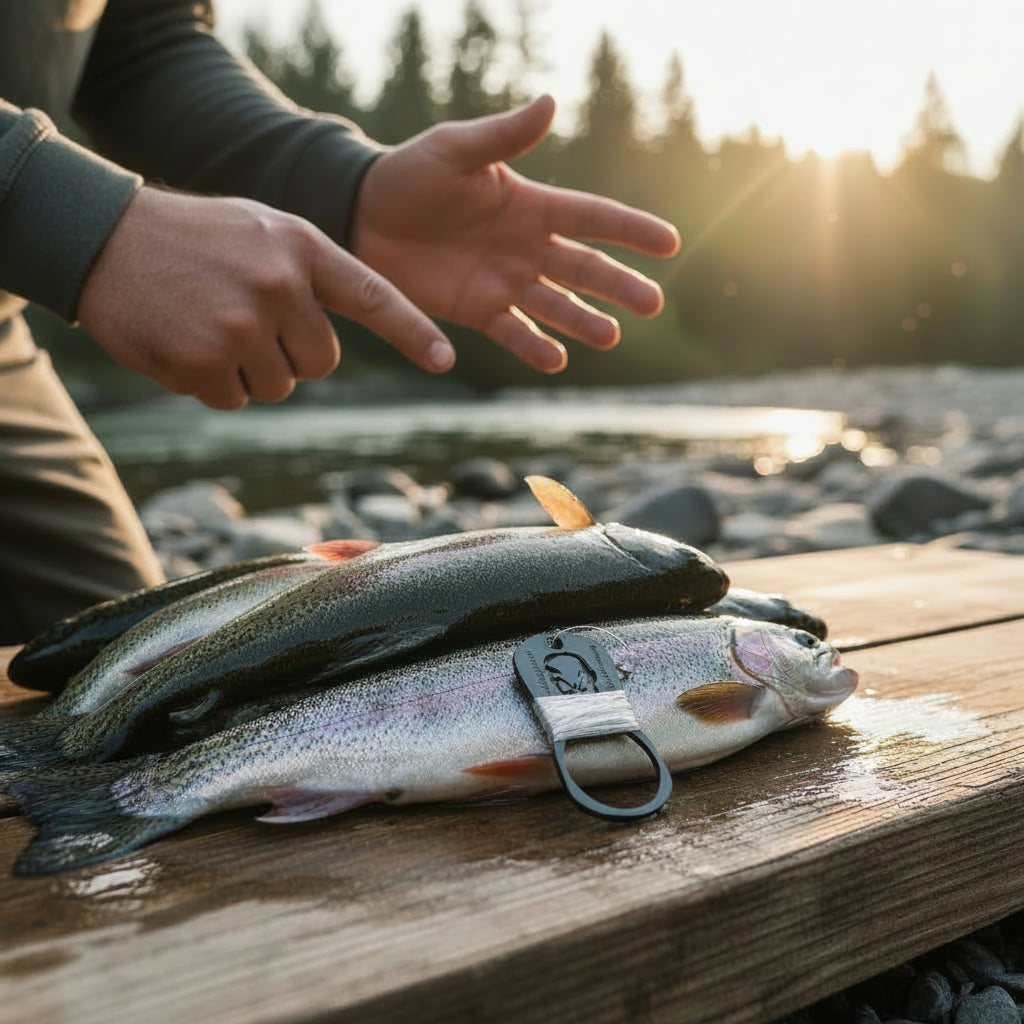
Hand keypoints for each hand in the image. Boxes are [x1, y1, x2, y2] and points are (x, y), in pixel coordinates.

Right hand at [77, 187, 454, 408]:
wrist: (103, 236)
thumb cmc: (193, 238)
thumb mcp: (261, 231)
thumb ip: (307, 273)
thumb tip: (335, 341)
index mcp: (300, 247)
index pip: (372, 295)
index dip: (412, 331)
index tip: (444, 361)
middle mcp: (279, 284)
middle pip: (320, 363)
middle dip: (291, 356)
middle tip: (248, 322)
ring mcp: (240, 323)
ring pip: (277, 387)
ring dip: (248, 370)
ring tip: (209, 323)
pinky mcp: (202, 360)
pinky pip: (232, 400)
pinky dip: (211, 383)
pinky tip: (185, 341)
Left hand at [351, 94, 680, 372]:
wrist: (363, 217)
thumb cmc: (410, 175)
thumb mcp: (455, 149)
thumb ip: (504, 135)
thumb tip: (552, 102)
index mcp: (530, 205)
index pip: (592, 218)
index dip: (631, 230)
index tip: (670, 244)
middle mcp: (527, 247)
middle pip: (585, 269)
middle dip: (619, 285)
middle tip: (652, 304)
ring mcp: (506, 282)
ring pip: (557, 306)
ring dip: (584, 321)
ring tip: (610, 336)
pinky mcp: (479, 311)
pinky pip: (514, 333)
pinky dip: (534, 348)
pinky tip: (557, 361)